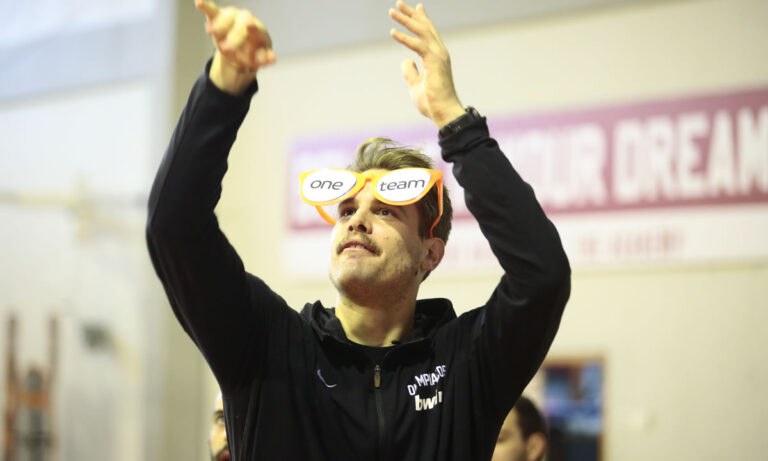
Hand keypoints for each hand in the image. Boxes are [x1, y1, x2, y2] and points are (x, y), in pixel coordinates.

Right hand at [195, 0, 275, 93]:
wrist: (238, 52)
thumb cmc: (251, 53)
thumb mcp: (258, 59)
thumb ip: (264, 59)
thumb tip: (273, 58)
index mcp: (259, 31)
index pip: (257, 29)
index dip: (253, 28)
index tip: (248, 26)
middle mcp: (246, 19)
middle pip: (240, 25)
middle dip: (233, 36)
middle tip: (226, 49)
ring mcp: (232, 17)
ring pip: (225, 18)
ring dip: (219, 26)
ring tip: (212, 33)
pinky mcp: (217, 17)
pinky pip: (211, 10)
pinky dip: (205, 6)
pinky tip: (199, 2)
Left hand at [389, 1, 463, 127]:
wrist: (444, 113)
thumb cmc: (432, 102)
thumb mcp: (415, 84)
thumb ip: (411, 71)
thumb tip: (405, 60)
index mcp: (436, 57)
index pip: (429, 33)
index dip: (421, 19)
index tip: (416, 7)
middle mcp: (439, 52)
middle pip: (425, 27)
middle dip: (412, 14)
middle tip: (398, 3)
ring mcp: (438, 56)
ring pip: (421, 32)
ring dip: (406, 20)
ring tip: (392, 11)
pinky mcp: (434, 62)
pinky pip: (417, 45)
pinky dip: (405, 38)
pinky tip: (393, 32)